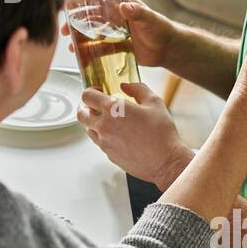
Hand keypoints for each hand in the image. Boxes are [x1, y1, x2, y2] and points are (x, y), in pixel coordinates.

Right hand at [60, 0, 176, 68]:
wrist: (169, 48)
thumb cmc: (162, 28)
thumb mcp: (150, 18)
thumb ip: (138, 12)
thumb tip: (125, 6)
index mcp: (120, 4)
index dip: (80, 0)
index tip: (67, 5)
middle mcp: (114, 15)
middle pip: (88, 15)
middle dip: (74, 21)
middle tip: (64, 29)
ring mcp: (114, 30)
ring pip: (91, 31)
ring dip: (79, 37)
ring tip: (70, 45)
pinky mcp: (115, 45)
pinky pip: (98, 47)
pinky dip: (88, 50)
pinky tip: (80, 55)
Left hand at [76, 82, 193, 189]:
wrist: (166, 161)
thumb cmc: (162, 133)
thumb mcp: (154, 102)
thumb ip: (138, 89)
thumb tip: (126, 86)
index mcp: (113, 109)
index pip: (87, 96)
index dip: (90, 91)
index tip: (98, 91)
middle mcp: (104, 126)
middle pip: (81, 113)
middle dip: (86, 107)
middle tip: (96, 105)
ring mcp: (104, 142)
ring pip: (88, 129)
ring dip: (93, 122)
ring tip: (108, 120)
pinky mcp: (108, 154)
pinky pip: (99, 142)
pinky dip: (103, 135)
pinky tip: (117, 134)